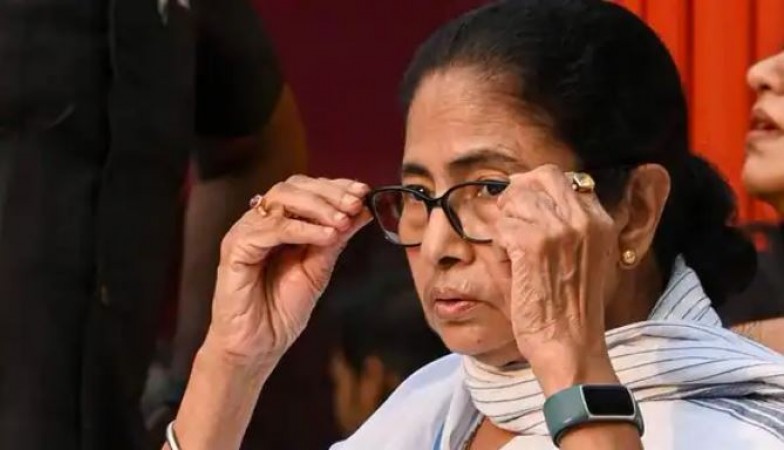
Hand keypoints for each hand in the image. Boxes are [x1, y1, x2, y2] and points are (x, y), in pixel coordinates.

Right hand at [204, 175, 370, 365]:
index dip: (335, 187)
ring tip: (343, 221)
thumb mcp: (318, 269)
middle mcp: (260, 223)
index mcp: (279, 224)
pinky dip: (302, 228)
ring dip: (318, 206)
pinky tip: (326, 236)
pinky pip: (270, 229)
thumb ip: (336, 238)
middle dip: (329, 192)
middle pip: (293, 186)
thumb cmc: (281, 312)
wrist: (257, 348)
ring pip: (280, 199)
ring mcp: (245, 233)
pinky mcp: (235, 250)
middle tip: (355, 202)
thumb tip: (363, 210)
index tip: (363, 192)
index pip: (306, 189)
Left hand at [489, 165, 618, 393]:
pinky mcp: (533, 245)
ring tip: (511, 249)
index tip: (523, 212)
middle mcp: (583, 219)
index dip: (534, 191)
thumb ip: (568, 224)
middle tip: (509, 222)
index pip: (560, 177)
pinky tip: (508, 262)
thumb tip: (528, 193)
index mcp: (600, 220)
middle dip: (517, 195)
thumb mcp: (585, 256)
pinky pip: (503, 224)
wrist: (569, 343)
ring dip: (506, 222)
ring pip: (516, 199)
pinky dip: (499, 242)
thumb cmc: (570, 306)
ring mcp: (559, 229)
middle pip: (538, 177)